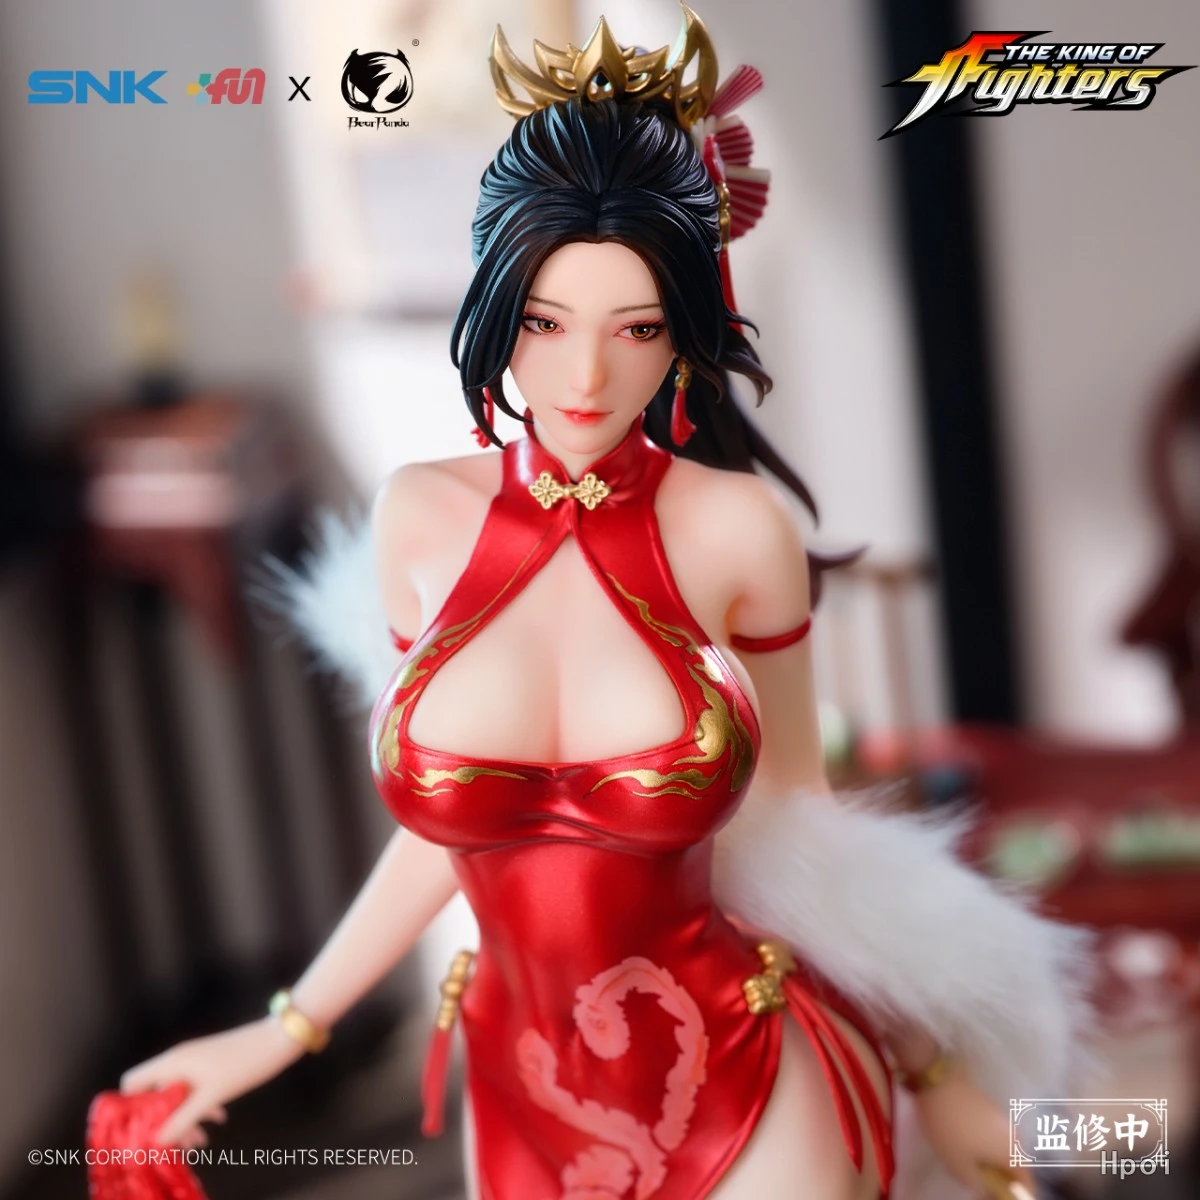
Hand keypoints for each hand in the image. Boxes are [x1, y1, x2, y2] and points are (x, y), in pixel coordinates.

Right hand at [120, 1017, 305, 1147]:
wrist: (279, 1039)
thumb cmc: (244, 1064)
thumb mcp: (212, 1096)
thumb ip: (182, 1119)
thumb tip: (156, 1142)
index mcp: (172, 1063)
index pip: (133, 1082)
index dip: (130, 1107)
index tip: (142, 1131)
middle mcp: (179, 1059)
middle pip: (155, 1094)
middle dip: (163, 1121)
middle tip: (181, 1146)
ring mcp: (195, 1061)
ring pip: (178, 1094)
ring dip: (185, 1118)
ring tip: (201, 1141)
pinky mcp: (211, 1065)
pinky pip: (195, 1089)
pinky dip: (201, 1107)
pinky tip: (219, 1119)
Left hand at [912, 1063, 1035, 1196]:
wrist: (937, 1080)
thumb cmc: (949, 1128)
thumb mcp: (959, 1166)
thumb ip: (979, 1185)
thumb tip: (988, 1191)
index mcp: (1014, 1153)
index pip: (1027, 1183)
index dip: (1016, 1194)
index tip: (996, 1194)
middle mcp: (1016, 1136)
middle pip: (1016, 1166)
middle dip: (1002, 1177)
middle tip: (981, 1182)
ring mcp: (1003, 1119)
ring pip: (1004, 1149)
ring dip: (993, 1160)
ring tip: (970, 1164)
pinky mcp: (990, 1107)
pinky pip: (995, 1135)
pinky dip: (986, 1145)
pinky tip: (966, 1144)